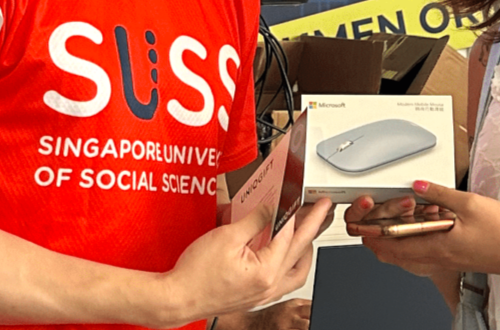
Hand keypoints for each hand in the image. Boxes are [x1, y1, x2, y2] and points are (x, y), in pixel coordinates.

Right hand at [167, 198, 332, 323]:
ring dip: (305, 250)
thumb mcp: (227, 236)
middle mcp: (269, 286)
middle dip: (313, 227)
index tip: (310, 201)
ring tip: (309, 232)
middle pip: (300, 252)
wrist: (177, 298)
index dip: (300, 214)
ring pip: (297, 272)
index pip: (290, 236)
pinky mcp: (256, 297)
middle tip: (323, 211)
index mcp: (266, 271)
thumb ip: (254, 220)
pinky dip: (291, 265)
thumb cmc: (196, 275)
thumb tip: (271, 208)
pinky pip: (284, 282)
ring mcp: (264, 294)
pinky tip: (287, 255)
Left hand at [351, 181, 499, 282]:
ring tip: (392, 220)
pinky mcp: (454, 257)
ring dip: (396, 240)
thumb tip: (417, 184)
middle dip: (378, 238)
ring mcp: (444, 260)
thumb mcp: (469, 204)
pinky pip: (423, 253)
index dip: (371, 234)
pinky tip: (421, 226)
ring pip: (408, 255)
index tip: (359, 223)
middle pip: (394, 255)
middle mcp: (436, 257)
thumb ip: (439, 193)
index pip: (390, 245)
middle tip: (369, 221)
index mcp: (435, 246)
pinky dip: (414, 241)